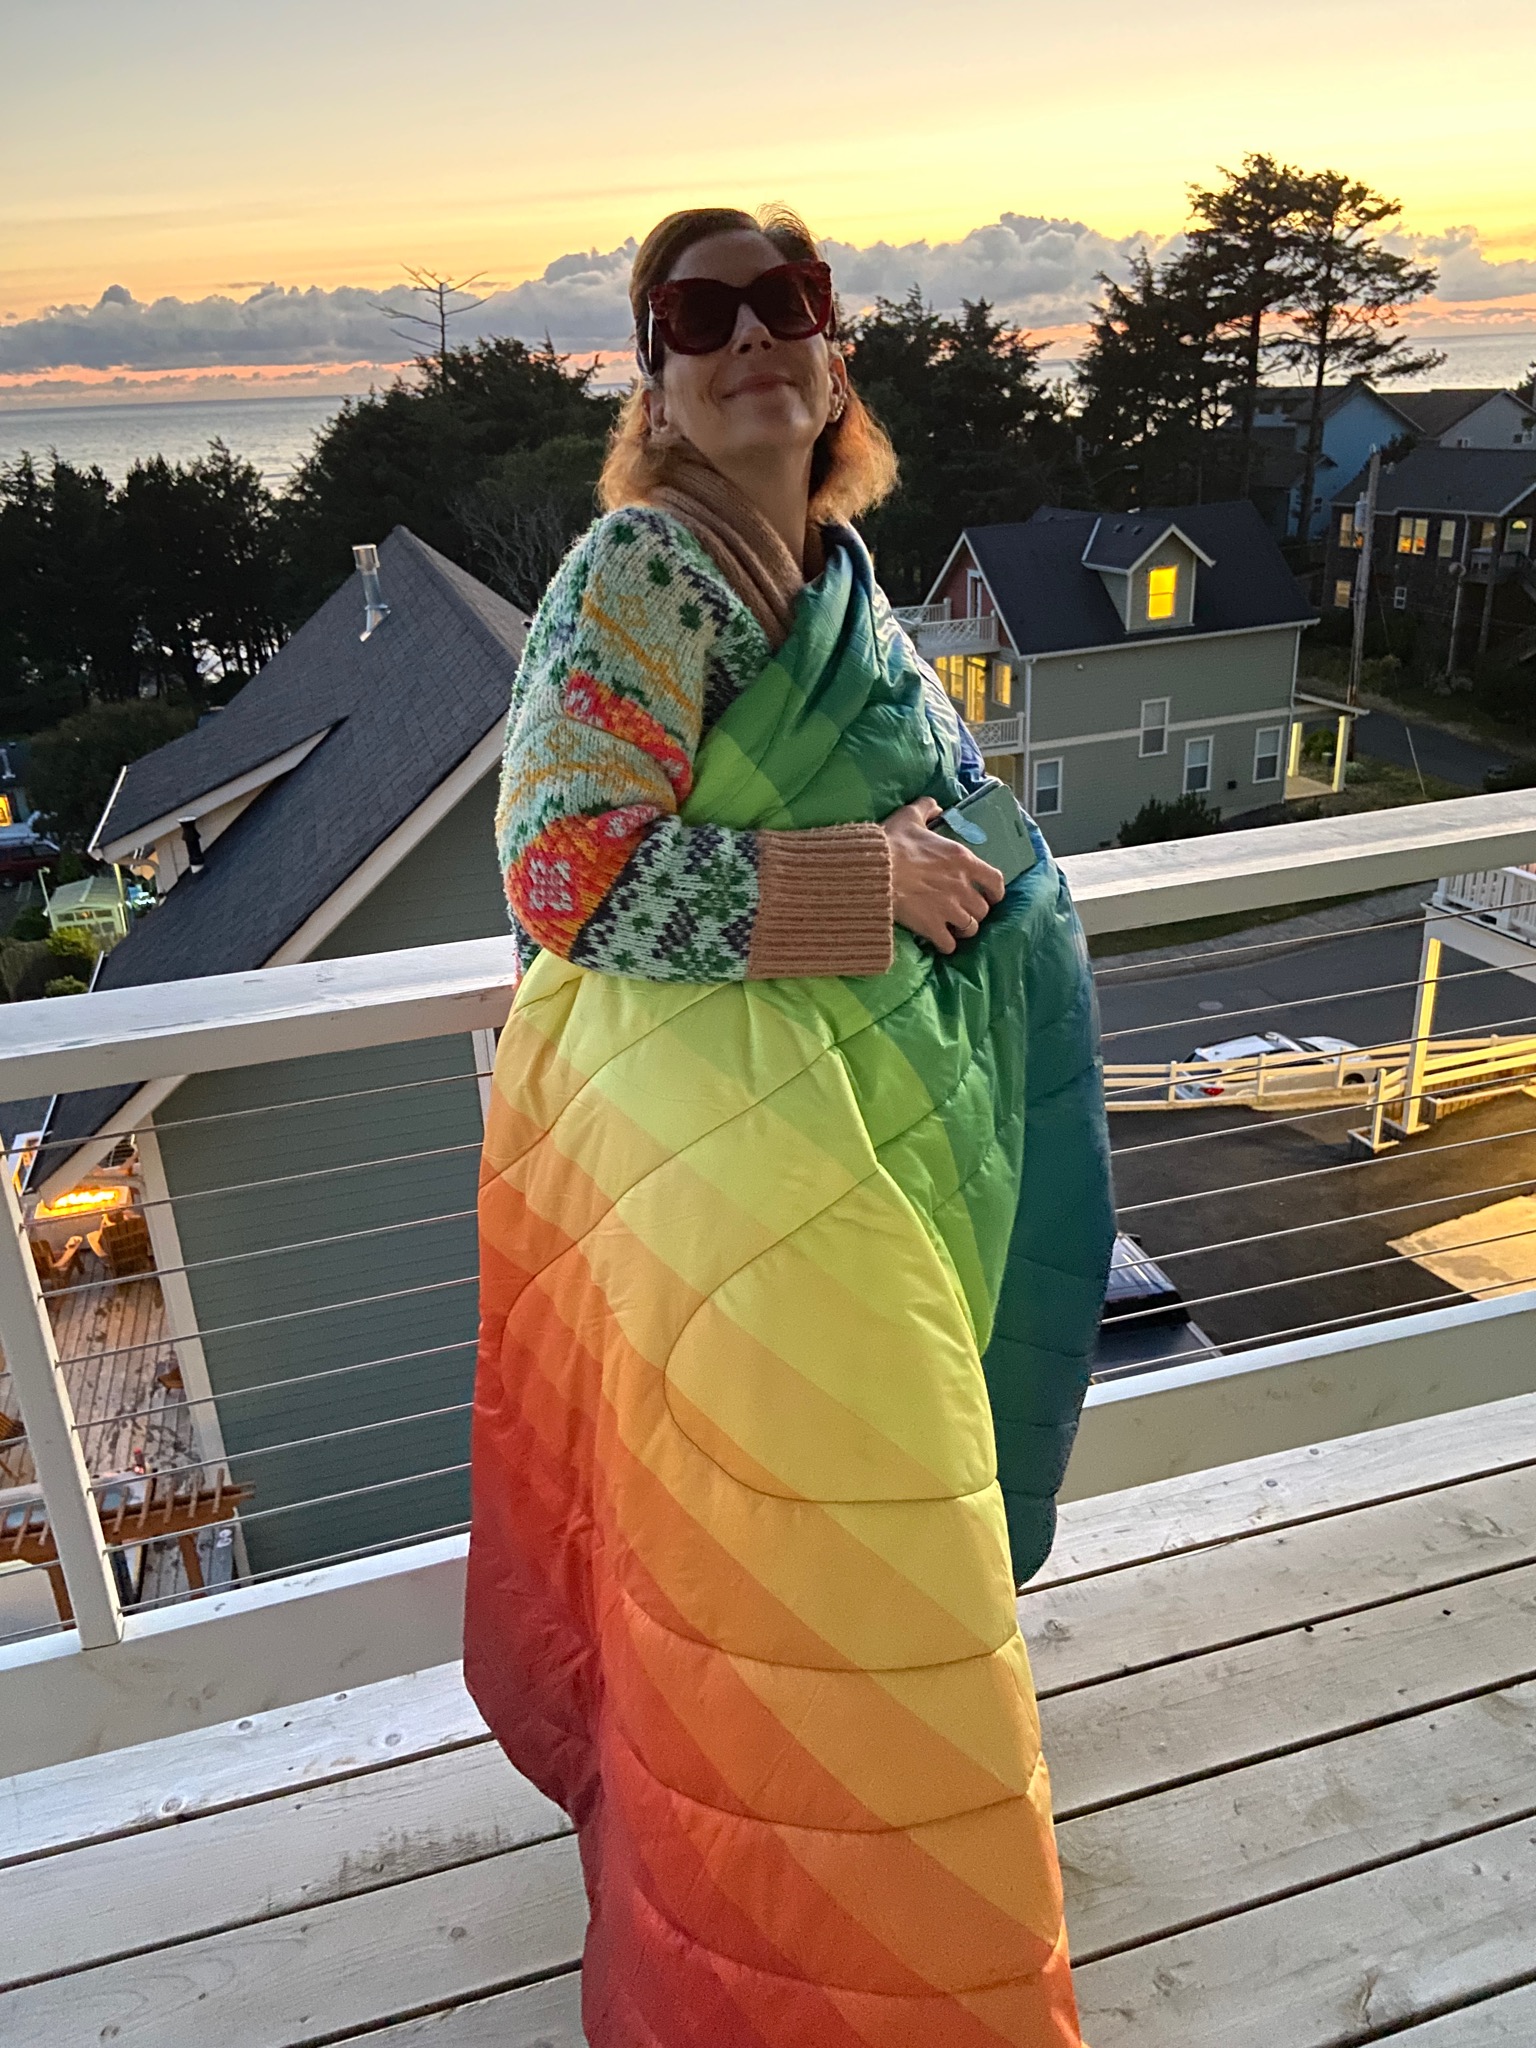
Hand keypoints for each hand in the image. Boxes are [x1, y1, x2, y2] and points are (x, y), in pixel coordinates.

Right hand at [882, 797, 1004, 953]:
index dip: (995, 891)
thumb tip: (936, 806)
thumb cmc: (892, 843)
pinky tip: (939, 941)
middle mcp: (962, 886)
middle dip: (975, 911)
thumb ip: (927, 808)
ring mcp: (949, 909)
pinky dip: (946, 945)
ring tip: (953, 928)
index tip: (990, 895)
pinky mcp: (932, 926)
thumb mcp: (910, 816)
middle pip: (982, 908)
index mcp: (963, 859)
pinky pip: (949, 944)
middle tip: (963, 911)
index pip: (995, 880)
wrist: (874, 870)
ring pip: (970, 928)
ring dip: (963, 929)